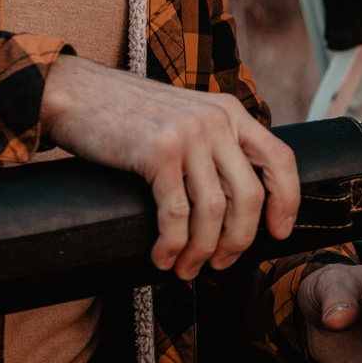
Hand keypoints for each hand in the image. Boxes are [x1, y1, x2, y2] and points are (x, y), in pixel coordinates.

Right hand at [37, 55, 297, 279]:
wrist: (75, 93)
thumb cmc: (127, 115)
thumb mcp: (186, 116)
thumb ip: (214, 144)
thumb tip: (236, 202)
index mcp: (230, 112)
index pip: (280, 159)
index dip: (286, 201)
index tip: (277, 233)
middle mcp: (216, 120)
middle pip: (249, 196)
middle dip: (239, 240)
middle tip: (220, 263)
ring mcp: (188, 135)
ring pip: (213, 211)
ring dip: (201, 250)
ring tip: (186, 269)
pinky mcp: (157, 152)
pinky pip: (176, 213)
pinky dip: (172, 244)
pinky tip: (163, 257)